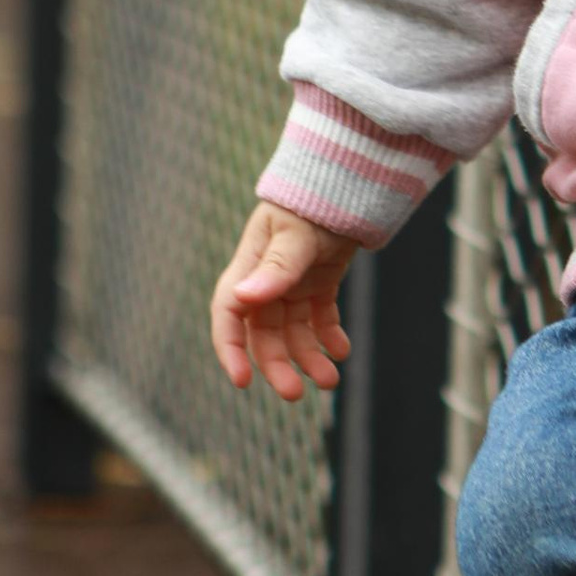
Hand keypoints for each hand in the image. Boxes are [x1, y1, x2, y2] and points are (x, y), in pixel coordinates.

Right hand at [210, 203, 357, 399]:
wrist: (346, 181)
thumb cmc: (313, 200)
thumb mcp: (295, 234)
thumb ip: (275, 266)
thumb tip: (246, 297)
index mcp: (250, 268)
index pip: (229, 316)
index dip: (230, 349)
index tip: (243, 381)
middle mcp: (266, 281)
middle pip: (263, 334)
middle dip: (277, 365)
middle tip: (296, 394)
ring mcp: (292, 284)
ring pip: (293, 333)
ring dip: (308, 357)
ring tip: (331, 379)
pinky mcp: (318, 284)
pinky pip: (319, 319)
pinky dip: (329, 336)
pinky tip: (342, 349)